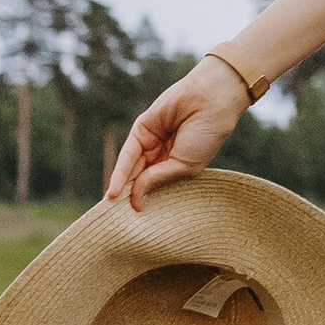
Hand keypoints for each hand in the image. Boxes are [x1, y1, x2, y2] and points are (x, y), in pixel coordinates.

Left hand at [107, 57, 252, 209]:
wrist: (211, 101)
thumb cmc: (207, 135)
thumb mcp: (184, 166)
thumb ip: (157, 180)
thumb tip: (134, 201)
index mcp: (178, 166)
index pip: (156, 188)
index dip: (146, 202)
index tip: (135, 223)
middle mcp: (162, 156)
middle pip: (140, 180)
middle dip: (129, 197)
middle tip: (115, 219)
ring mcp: (151, 143)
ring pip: (132, 169)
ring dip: (121, 188)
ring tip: (113, 208)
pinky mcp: (141, 129)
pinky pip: (128, 154)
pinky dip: (120, 173)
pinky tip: (115, 191)